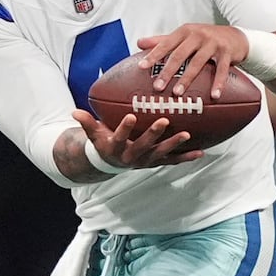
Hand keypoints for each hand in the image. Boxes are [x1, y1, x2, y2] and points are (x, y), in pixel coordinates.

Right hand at [71, 108, 203, 172]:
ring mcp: (146, 160)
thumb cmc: (103, 142)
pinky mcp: (156, 162)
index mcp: (116, 148)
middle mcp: (132, 156)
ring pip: (161, 153)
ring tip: (186, 135)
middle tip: (164, 120)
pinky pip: (173, 161)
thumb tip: (74, 111)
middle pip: (144, 145)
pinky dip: (186, 157)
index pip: (119, 137)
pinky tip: (201, 152)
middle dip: (154, 134)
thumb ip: (86, 123)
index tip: (131, 116)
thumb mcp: (93, 135)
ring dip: (174, 145)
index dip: (125, 128)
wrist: (111, 163)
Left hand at [135, 24, 248, 98]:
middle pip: (180, 55)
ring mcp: (213, 43)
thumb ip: (162, 40)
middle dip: (168, 72)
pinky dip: (218, 83)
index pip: (166, 44)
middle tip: (158, 87)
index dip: (153, 55)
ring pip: (198, 62)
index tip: (141, 67)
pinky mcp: (227, 52)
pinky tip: (213, 96)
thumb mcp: (184, 36)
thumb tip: (138, 42)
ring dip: (187, 79)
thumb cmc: (205, 38)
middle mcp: (198, 35)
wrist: (235, 35)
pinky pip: (221, 70)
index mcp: (184, 31)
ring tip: (178, 93)